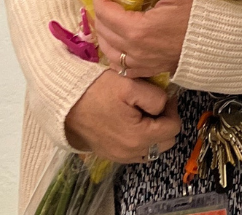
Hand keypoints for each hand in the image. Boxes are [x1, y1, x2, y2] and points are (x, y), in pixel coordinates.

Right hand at [65, 71, 179, 162]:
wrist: (67, 104)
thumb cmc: (99, 92)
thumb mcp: (131, 85)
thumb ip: (155, 97)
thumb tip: (165, 105)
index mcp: (139, 136)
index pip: (174, 128)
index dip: (172, 110)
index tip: (164, 98)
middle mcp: (130, 152)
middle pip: (166, 142)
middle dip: (165, 123)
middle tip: (154, 106)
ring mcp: (120, 157)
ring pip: (153, 149)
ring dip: (155, 133)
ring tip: (144, 113)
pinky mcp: (111, 155)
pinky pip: (137, 153)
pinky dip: (142, 140)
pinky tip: (133, 122)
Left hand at [92, 0, 194, 77]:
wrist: (217, 41)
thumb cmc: (198, 12)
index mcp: (136, 29)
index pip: (106, 12)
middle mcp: (132, 50)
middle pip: (103, 31)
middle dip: (100, 11)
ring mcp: (138, 64)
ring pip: (107, 49)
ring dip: (103, 32)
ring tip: (108, 17)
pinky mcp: (145, 71)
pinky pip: (118, 65)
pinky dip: (113, 52)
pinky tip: (118, 42)